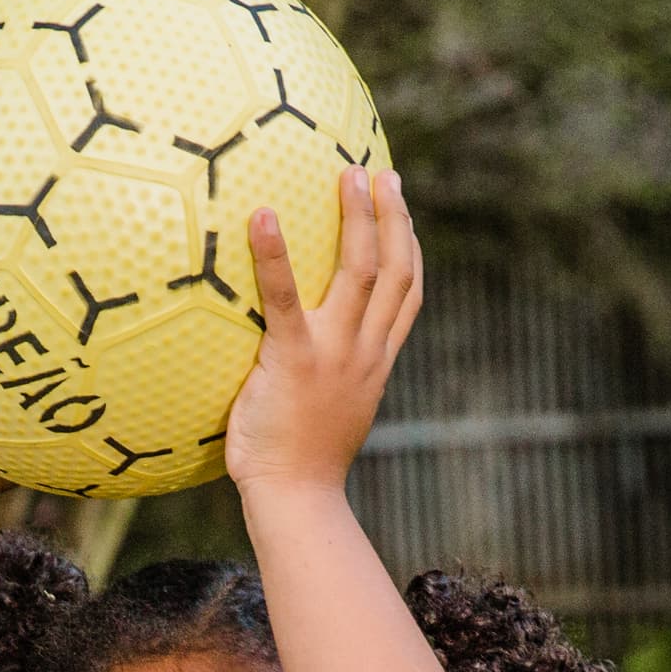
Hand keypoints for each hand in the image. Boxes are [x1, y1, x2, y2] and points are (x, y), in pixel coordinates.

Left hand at [226, 167, 420, 494]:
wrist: (296, 498)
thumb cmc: (298, 465)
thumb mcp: (328, 413)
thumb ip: (326, 379)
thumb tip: (301, 361)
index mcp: (376, 362)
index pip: (407, 295)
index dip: (410, 246)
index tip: (401, 209)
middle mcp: (366, 350)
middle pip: (395, 269)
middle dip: (393, 216)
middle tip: (380, 173)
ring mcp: (335, 353)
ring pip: (362, 271)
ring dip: (359, 218)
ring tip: (349, 174)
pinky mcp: (295, 358)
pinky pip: (285, 296)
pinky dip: (275, 253)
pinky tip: (260, 215)